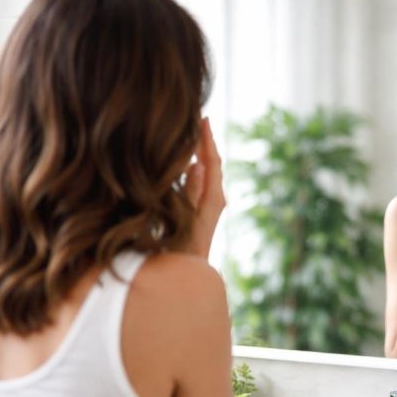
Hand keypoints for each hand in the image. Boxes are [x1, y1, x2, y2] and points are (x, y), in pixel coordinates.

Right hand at [183, 117, 225, 257]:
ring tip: (192, 136)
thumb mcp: (185, 219)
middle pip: (212, 165)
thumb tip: (198, 165)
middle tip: (198, 120)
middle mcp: (214, 201)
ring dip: (200, 154)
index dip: (207, 140)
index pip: (211, 162)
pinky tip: (186, 164)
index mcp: (212, 200)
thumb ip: (191, 193)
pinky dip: (194, 169)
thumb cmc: (182, 252)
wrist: (188, 278)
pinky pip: (200, 183)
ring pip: (206, 173)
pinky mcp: (202, 213)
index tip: (203, 118)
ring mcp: (209, 208)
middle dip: (205, 143)